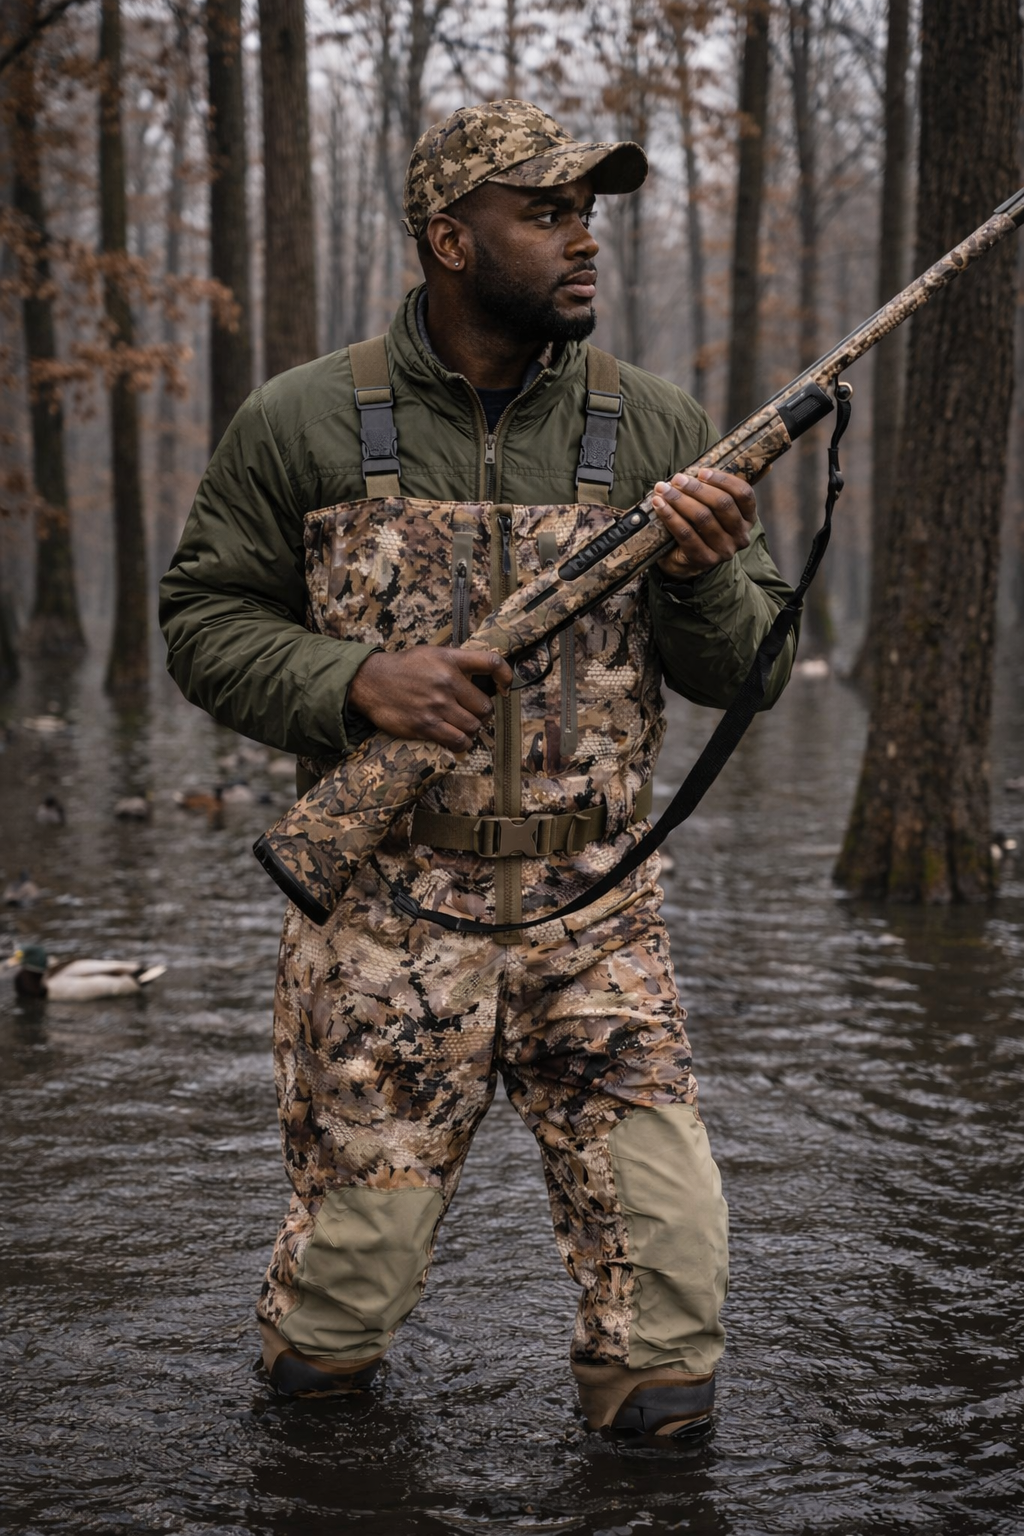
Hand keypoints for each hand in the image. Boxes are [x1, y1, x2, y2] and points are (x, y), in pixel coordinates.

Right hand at [347, 647, 512, 750]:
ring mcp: (437, 705)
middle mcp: (447, 682)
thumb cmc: (404, 667)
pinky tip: (457, 739)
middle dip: (481, 713)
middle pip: (485, 707)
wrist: (371, 681)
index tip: (506, 687)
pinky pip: (457, 741)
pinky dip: (462, 743)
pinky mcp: (426, 725)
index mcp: (451, 660)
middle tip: (472, 713)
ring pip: (474, 726)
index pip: (491, 663)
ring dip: (472, 729)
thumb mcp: (431, 653)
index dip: (506, 675)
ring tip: (464, 726)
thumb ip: (457, 661)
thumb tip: (482, 673)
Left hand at [652, 467, 755, 580]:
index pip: (743, 493)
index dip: (722, 480)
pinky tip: (659, 505)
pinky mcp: (705, 559)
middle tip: (677, 478)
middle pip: (722, 504)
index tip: (701, 472)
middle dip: (697, 488)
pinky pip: (686, 534)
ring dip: (680, 500)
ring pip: (702, 518)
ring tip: (663, 489)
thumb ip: (717, 489)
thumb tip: (725, 467)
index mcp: (748, 518)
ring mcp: (725, 550)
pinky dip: (670, 516)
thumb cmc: (700, 525)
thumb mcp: (714, 507)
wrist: (686, 561)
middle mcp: (741, 535)